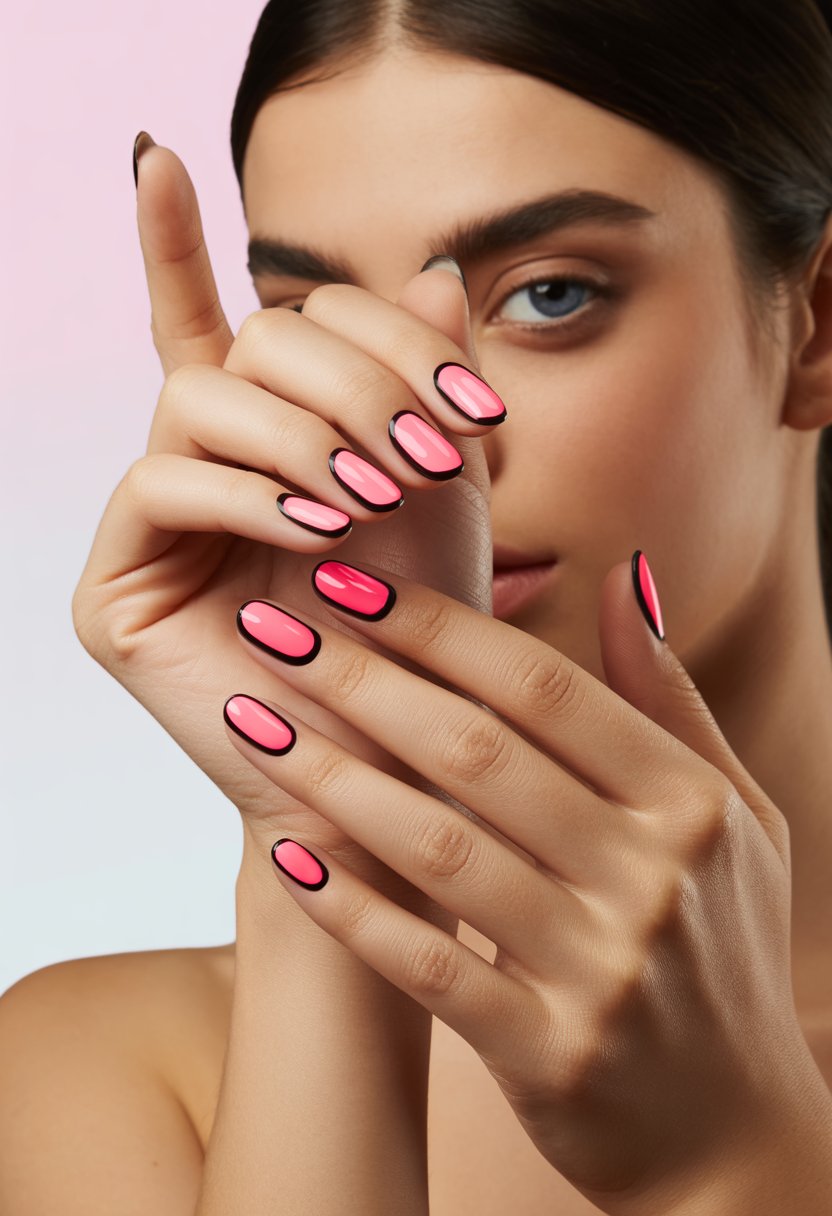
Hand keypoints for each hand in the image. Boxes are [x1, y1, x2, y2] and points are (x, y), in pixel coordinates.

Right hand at [72, 138, 496, 893]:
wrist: (397, 768)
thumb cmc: (427, 630)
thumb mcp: (448, 492)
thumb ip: (431, 385)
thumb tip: (431, 270)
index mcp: (269, 436)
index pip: (236, 322)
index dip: (220, 260)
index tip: (221, 209)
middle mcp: (203, 464)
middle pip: (249, 340)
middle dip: (353, 376)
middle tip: (433, 445)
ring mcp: (155, 521)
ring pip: (201, 395)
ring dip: (304, 428)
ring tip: (377, 492)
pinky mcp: (118, 583)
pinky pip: (165, 478)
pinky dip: (251, 488)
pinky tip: (319, 522)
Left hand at [220, 554, 831, 1211]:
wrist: (735, 1131)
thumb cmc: (721, 944)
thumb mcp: (730, 813)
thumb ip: (668, 696)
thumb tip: (622, 575)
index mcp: (690, 802)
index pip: (544, 686)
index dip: (438, 626)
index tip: (350, 583)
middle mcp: (652, 878)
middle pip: (477, 753)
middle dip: (361, 681)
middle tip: (271, 629)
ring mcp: (602, 971)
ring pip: (438, 850)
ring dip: (332, 778)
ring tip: (252, 720)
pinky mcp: (548, 1055)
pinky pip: (426, 967)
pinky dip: (351, 909)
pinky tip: (285, 854)